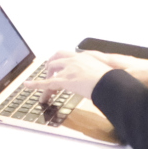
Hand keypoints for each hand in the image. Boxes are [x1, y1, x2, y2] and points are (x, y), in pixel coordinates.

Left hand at [22, 50, 147, 98]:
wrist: (119, 81)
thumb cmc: (118, 79)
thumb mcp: (110, 74)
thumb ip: (104, 75)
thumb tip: (107, 83)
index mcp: (86, 57)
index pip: (69, 57)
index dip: (62, 63)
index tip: (60, 68)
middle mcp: (76, 59)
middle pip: (56, 60)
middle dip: (51, 68)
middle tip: (49, 76)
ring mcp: (70, 69)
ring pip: (51, 71)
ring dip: (45, 80)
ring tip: (44, 91)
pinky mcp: (66, 80)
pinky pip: (47, 83)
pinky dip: (36, 85)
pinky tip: (28, 87)